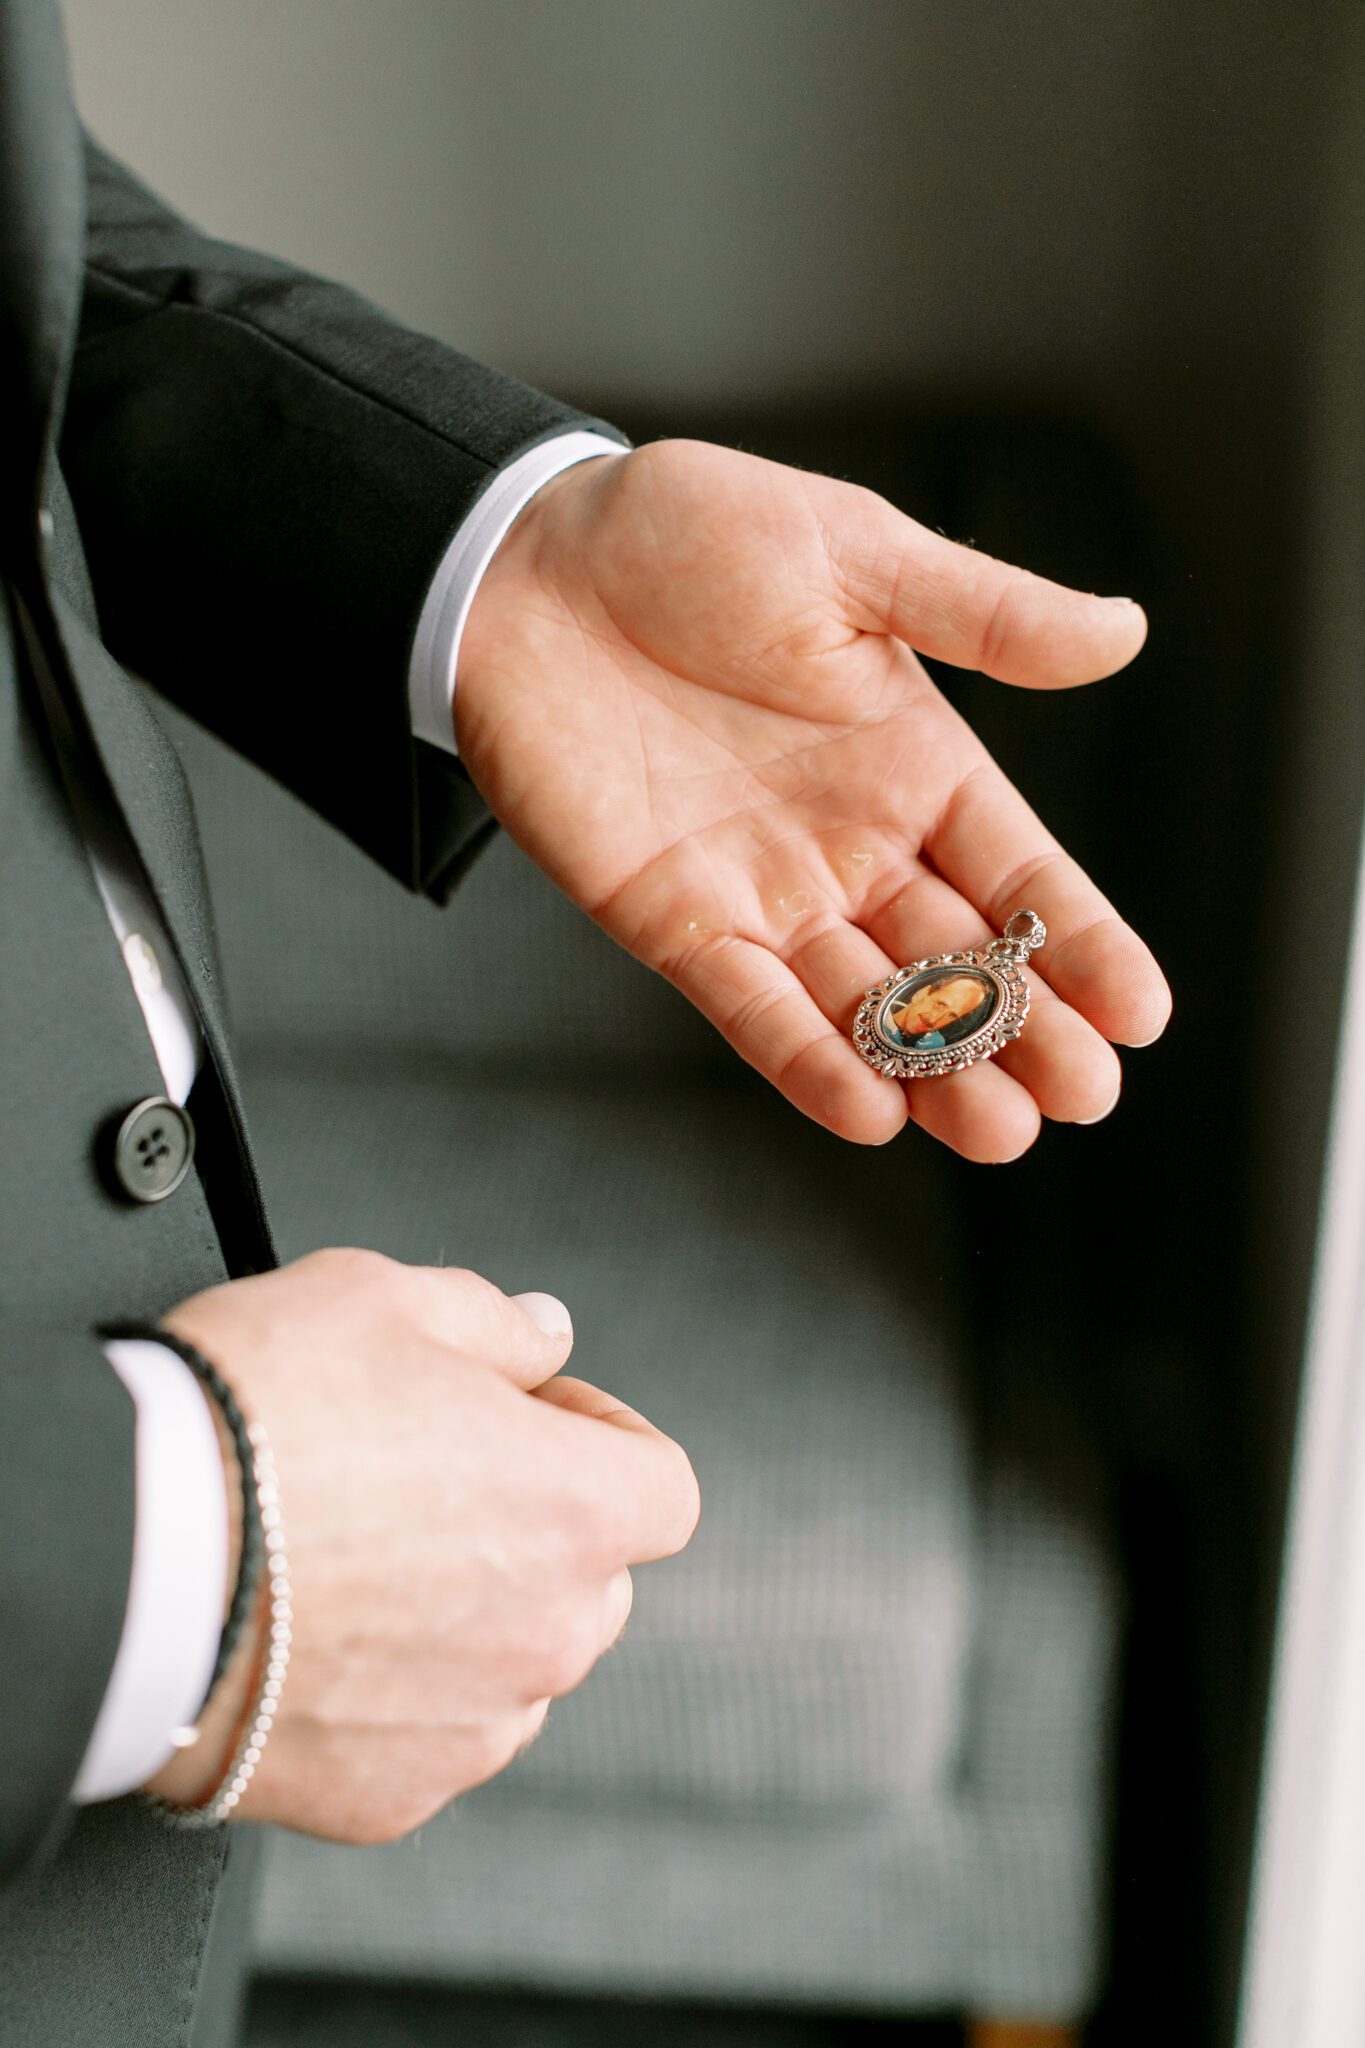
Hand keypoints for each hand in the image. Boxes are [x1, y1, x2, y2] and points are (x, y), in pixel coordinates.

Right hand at [146, 1250, 698, 1842]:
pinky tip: (324, 1639)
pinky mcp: (393, 1796)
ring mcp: (475, 1725)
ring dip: (472, 1619)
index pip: (664, 1484)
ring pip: (515, 1666)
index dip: (604, 1438)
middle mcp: (548, 1631)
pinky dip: (398, 1699)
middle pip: (592, 1578)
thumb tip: (543, 1333)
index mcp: (575, 1507)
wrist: (126, 1556)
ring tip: (361, 1562)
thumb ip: (497, 1322)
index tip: (540, 1419)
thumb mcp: (385, 1300)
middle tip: (430, 1479)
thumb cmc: (255, 1420)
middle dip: (533, 1526)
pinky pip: (432, 1740)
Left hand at [458, 439, 1171, 1162]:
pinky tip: (872, 1110)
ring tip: (1000, 1130)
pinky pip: (753, 1008)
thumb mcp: (855, 554)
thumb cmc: (686, 532)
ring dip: (933, 1070)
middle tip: (1084, 1096)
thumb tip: (1125, 633)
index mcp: (912, 760)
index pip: (1020, 871)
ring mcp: (765, 891)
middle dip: (1023, 1030)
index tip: (1140, 1013)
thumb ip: (983, 615)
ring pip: (867, 1005)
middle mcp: (852, 842)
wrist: (522, 563)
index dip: (1080, 942)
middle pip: (957, 960)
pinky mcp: (674, 923)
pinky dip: (806, 1060)